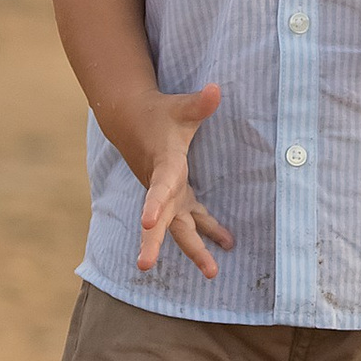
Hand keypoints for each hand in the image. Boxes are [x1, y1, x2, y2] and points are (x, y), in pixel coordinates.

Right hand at [135, 83, 234, 280]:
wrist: (133, 121)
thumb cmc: (160, 114)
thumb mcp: (180, 107)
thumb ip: (199, 103)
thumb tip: (216, 89)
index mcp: (164, 165)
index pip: (159, 187)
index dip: (155, 204)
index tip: (147, 222)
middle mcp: (162, 185)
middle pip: (161, 218)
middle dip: (155, 242)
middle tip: (145, 265)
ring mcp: (167, 194)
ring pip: (178, 227)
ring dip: (194, 248)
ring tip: (212, 271)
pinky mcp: (175, 196)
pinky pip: (191, 219)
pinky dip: (208, 230)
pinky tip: (226, 242)